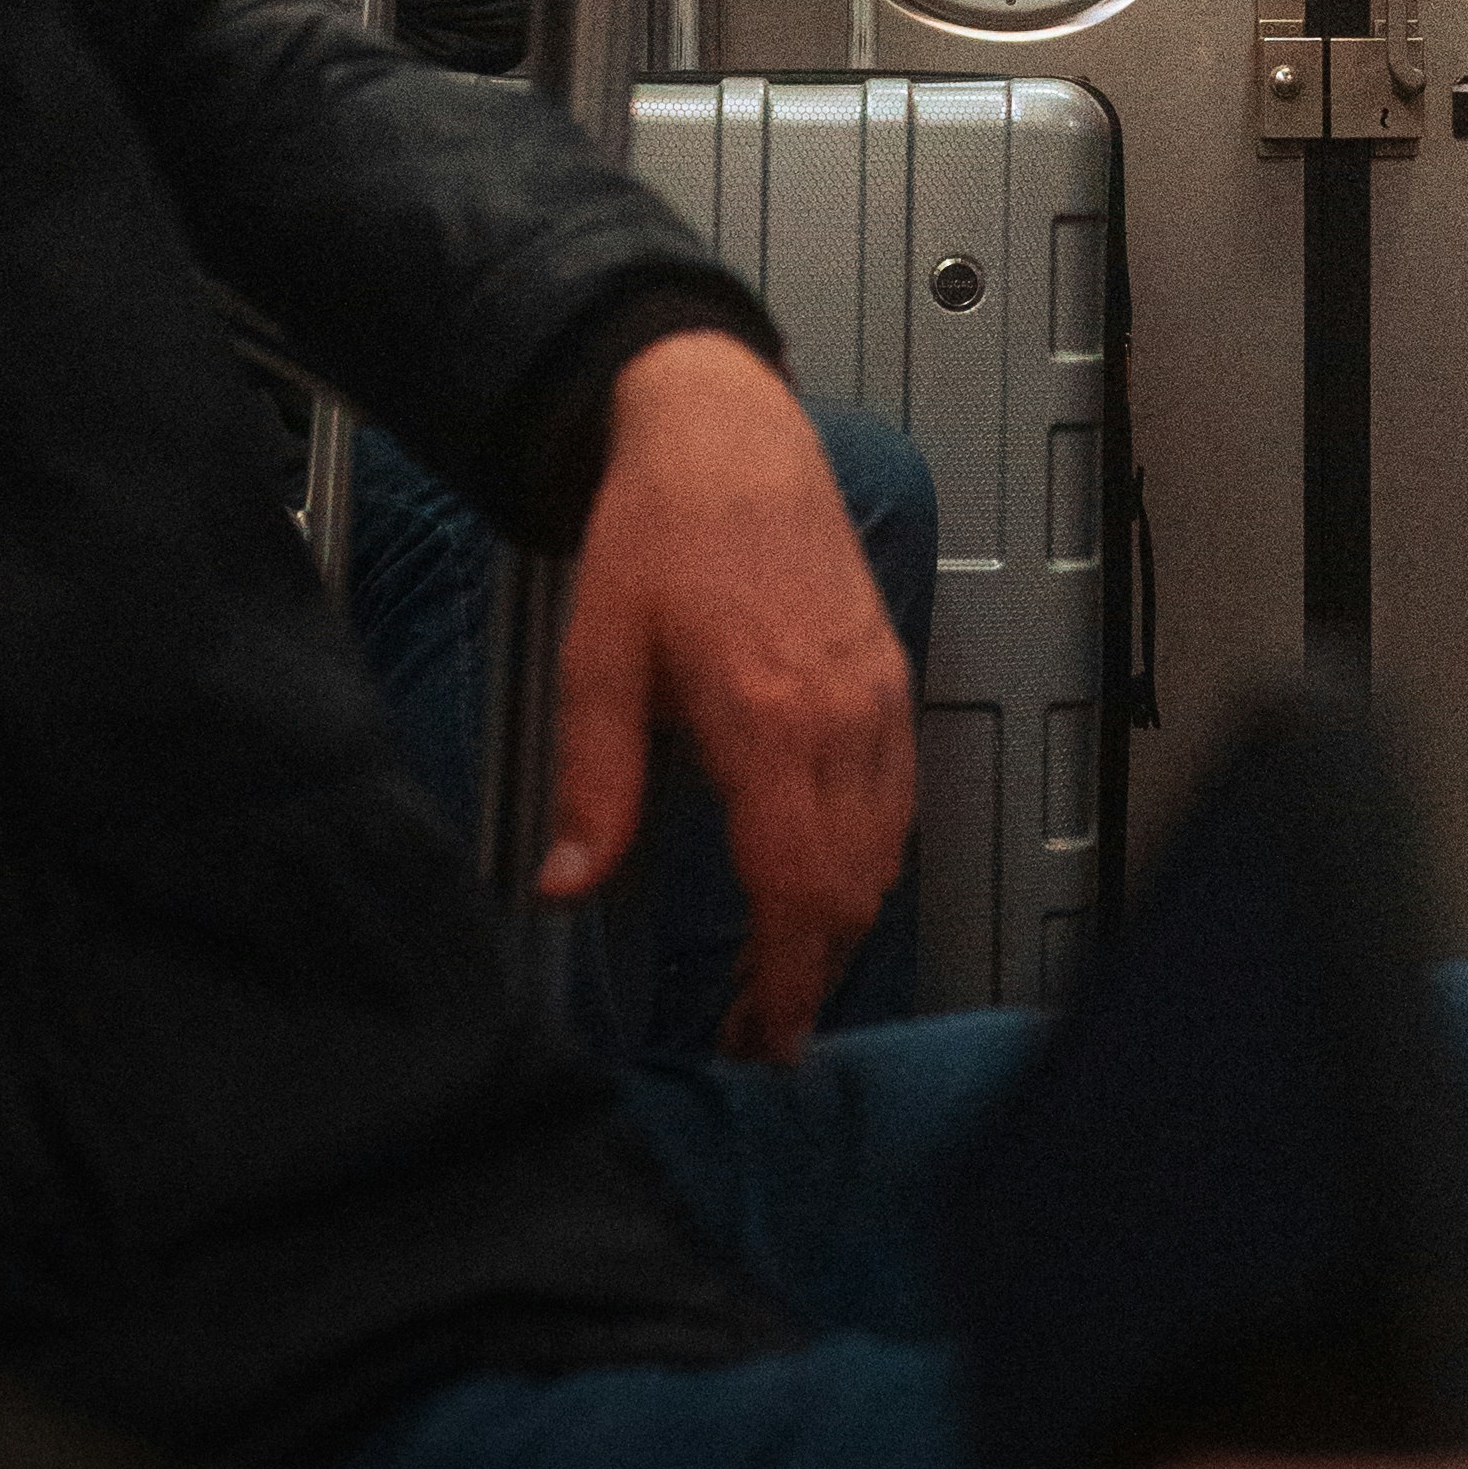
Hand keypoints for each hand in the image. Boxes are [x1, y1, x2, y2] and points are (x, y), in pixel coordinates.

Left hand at [545, 328, 912, 1044]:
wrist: (729, 434)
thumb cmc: (659, 531)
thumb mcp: (598, 656)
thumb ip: (593, 780)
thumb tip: (568, 884)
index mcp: (766, 718)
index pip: (797, 886)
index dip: (786, 977)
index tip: (764, 1034)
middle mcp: (839, 715)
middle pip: (852, 885)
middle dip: (811, 971)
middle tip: (761, 1028)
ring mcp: (876, 694)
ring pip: (886, 848)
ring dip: (841, 921)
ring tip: (785, 969)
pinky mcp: (889, 675)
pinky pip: (900, 795)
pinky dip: (870, 858)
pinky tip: (825, 877)